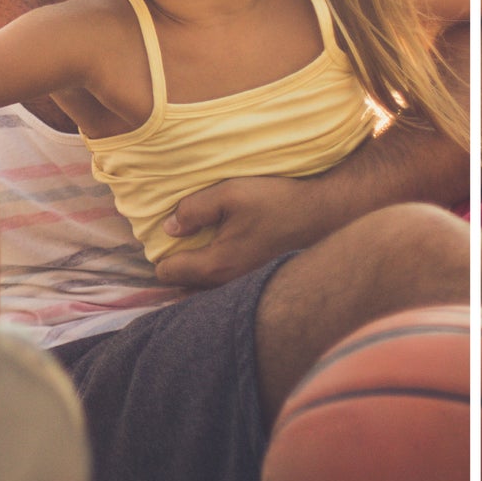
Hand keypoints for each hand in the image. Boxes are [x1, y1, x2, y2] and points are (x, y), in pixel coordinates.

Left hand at [152, 176, 316, 287]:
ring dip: (193, 267)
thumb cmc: (275, 202)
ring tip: (196, 241)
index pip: (166, 273)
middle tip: (179, 236)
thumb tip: (169, 227)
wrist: (322, 214)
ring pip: (201, 286)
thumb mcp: (228, 194)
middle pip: (181, 284)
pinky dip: (210, 270)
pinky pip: (219, 284)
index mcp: (215, 264)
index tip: (166, 233)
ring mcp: (242, 286)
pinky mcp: (253, 280)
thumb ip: (193, 210)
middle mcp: (226, 283)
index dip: (160, 251)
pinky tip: (219, 247)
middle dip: (174, 262)